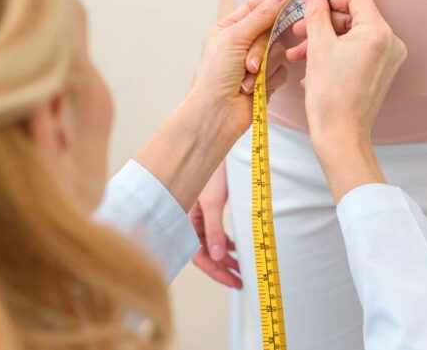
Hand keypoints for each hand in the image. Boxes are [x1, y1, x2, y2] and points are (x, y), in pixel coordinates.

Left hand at [189, 0, 290, 138]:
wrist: (217, 113)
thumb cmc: (215, 75)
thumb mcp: (235, 37)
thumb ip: (262, 15)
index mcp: (228, 29)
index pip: (255, 7)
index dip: (272, 2)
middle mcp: (242, 44)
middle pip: (269, 30)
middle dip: (261, 49)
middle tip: (248, 64)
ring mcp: (256, 62)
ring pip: (278, 51)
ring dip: (263, 67)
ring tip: (247, 80)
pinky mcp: (267, 79)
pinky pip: (282, 70)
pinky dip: (270, 79)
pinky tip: (256, 89)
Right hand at [189, 163, 241, 288]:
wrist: (215, 145)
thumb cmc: (210, 171)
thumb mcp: (213, 202)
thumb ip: (215, 230)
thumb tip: (219, 256)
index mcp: (184, 221)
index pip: (198, 255)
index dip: (216, 271)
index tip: (233, 281)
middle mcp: (189, 220)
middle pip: (205, 252)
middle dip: (223, 267)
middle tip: (240, 280)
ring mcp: (199, 214)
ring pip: (212, 243)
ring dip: (226, 255)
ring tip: (242, 267)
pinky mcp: (209, 207)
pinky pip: (216, 231)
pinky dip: (227, 241)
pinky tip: (237, 249)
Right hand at [287, 0, 406, 200]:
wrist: (340, 135)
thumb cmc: (330, 95)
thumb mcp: (317, 46)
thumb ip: (315, 12)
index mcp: (379, 32)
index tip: (311, 7)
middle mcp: (391, 43)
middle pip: (354, 17)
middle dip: (323, 23)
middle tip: (298, 32)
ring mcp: (389, 59)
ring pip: (353, 36)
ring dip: (325, 40)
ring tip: (300, 55)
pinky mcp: (382, 72)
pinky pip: (358, 52)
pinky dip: (336, 54)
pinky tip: (314, 68)